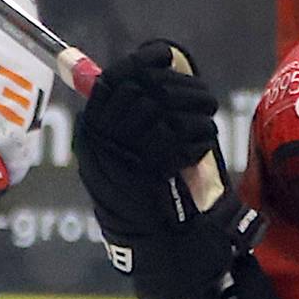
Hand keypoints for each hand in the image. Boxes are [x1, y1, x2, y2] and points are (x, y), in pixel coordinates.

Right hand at [74, 42, 249, 298]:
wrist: (152, 243)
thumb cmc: (144, 196)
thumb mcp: (128, 151)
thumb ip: (133, 111)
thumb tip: (153, 64)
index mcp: (93, 130)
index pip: (114, 79)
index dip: (142, 62)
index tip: (163, 55)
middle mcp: (100, 140)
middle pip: (144, 89)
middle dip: (181, 90)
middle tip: (204, 102)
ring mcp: (121, 155)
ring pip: (164, 111)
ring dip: (195, 115)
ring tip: (205, 124)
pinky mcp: (147, 170)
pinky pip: (177, 138)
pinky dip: (196, 139)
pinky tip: (199, 147)